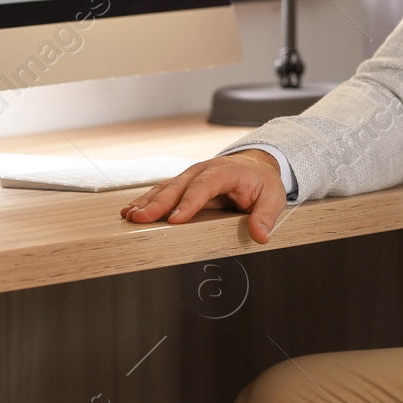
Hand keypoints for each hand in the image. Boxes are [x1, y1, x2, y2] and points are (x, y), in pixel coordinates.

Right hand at [120, 149, 286, 243]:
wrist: (255, 166)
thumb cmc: (262, 183)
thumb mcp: (273, 198)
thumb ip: (265, 217)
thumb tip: (260, 236)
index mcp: (225, 172)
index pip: (205, 186)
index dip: (189, 203)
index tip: (175, 219)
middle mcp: (203, 171)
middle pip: (178, 186)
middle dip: (158, 203)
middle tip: (140, 218)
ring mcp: (191, 176)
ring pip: (166, 188)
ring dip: (147, 202)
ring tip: (129, 216)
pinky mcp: (184, 185)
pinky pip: (163, 192)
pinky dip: (147, 201)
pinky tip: (132, 212)